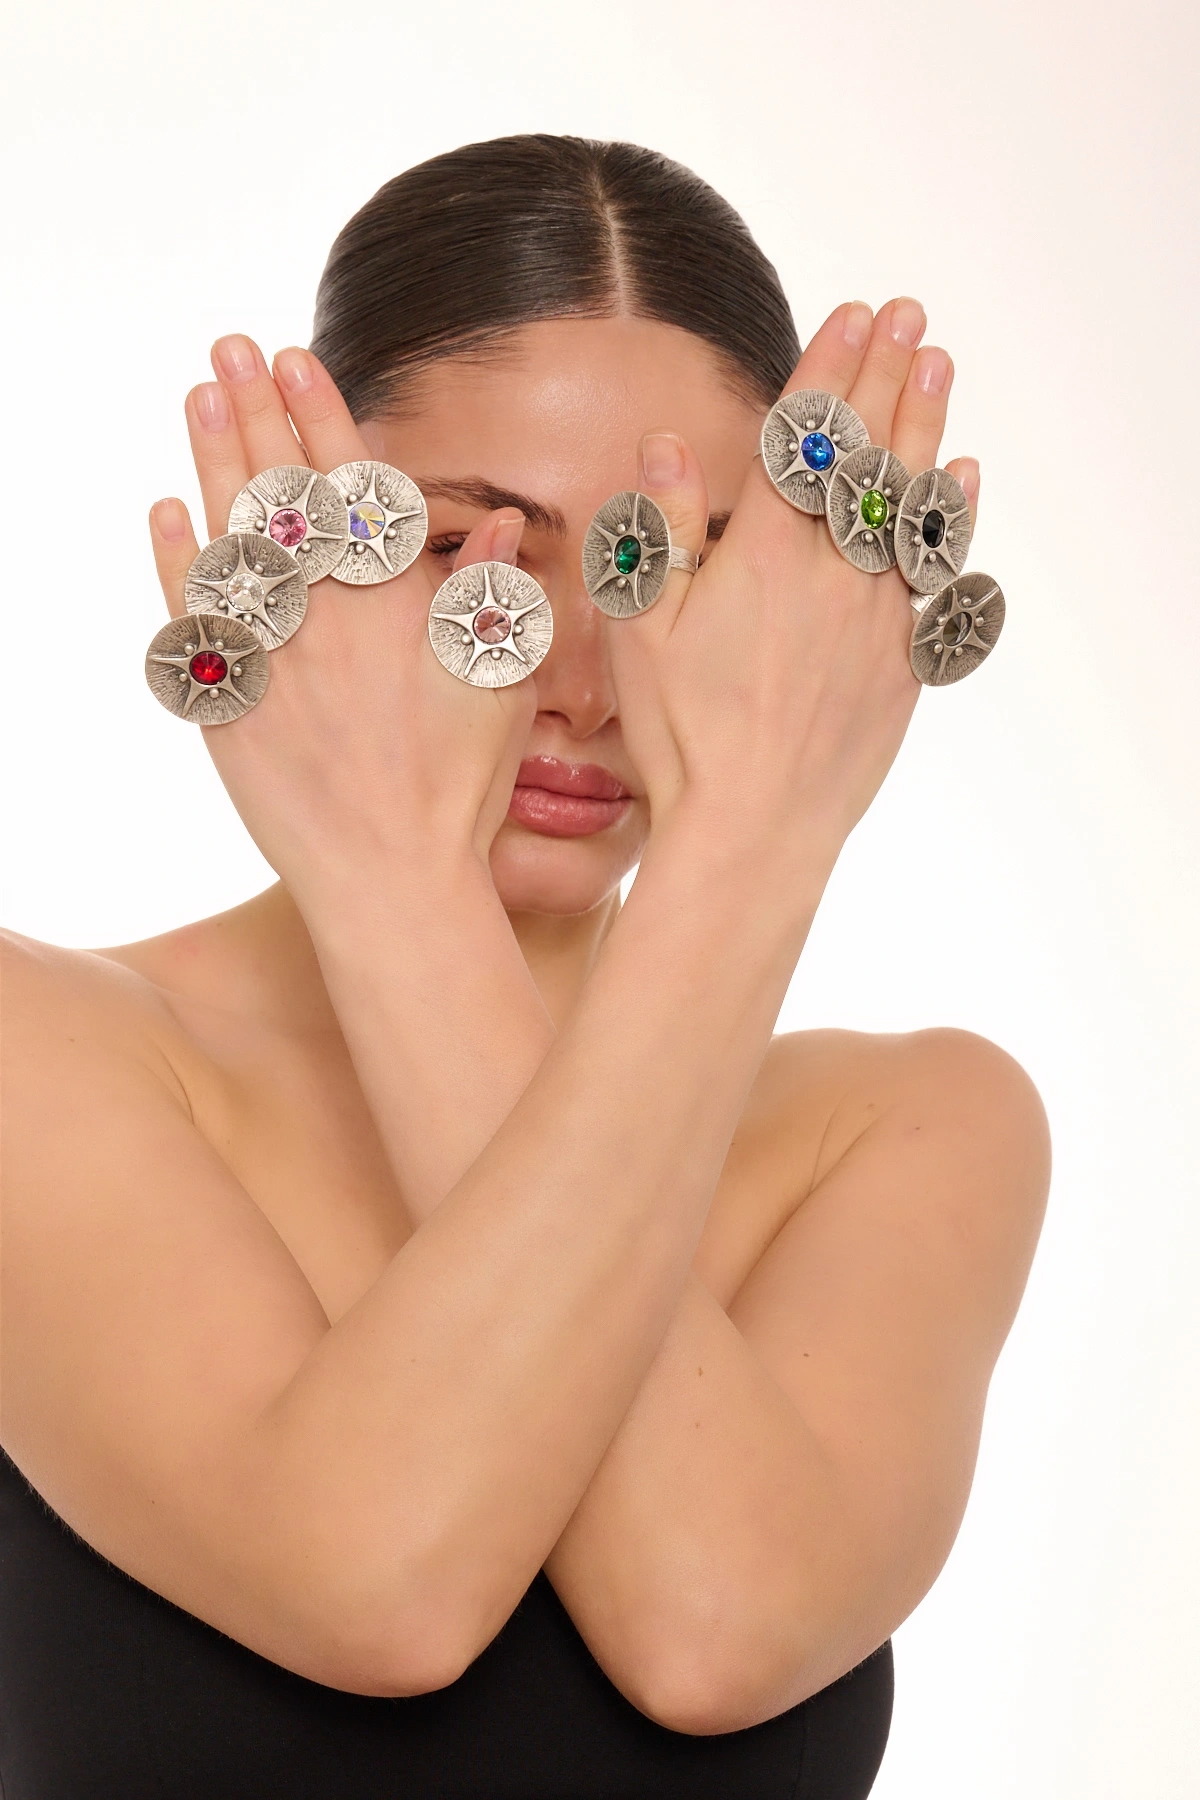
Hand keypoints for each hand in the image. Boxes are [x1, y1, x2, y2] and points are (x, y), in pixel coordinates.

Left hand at [149, 337, 533, 906]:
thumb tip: (497, 524)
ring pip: (231, 538)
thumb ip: (490, 598)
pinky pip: (193, 615)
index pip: (348, 486)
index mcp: (392, 605)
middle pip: (280, 493)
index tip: (294, 359)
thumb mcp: (499, 687)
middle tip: (227, 347)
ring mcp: (268, 656)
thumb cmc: (459, 789)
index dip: (320, 416)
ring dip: (211, 461)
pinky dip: (179, 561)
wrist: (390, 879)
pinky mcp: (228, 702)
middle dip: (253, 411)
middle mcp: (323, 617)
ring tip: (199, 397)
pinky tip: (168, 513)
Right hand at [602, 299, 978, 860]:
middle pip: (866, 455)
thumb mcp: (644, 631)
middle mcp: (831, 574)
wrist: (754, 830)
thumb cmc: (683, 737)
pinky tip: (960, 474)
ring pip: (909, 500)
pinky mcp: (903, 662)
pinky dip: (949, 513)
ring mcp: (876, 616)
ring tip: (938, 363)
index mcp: (761, 558)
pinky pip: (935, 569)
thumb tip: (666, 443)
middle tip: (911, 314)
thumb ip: (660, 531)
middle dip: (887, 375)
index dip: (828, 369)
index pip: (804, 441)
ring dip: (924, 424)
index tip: (852, 313)